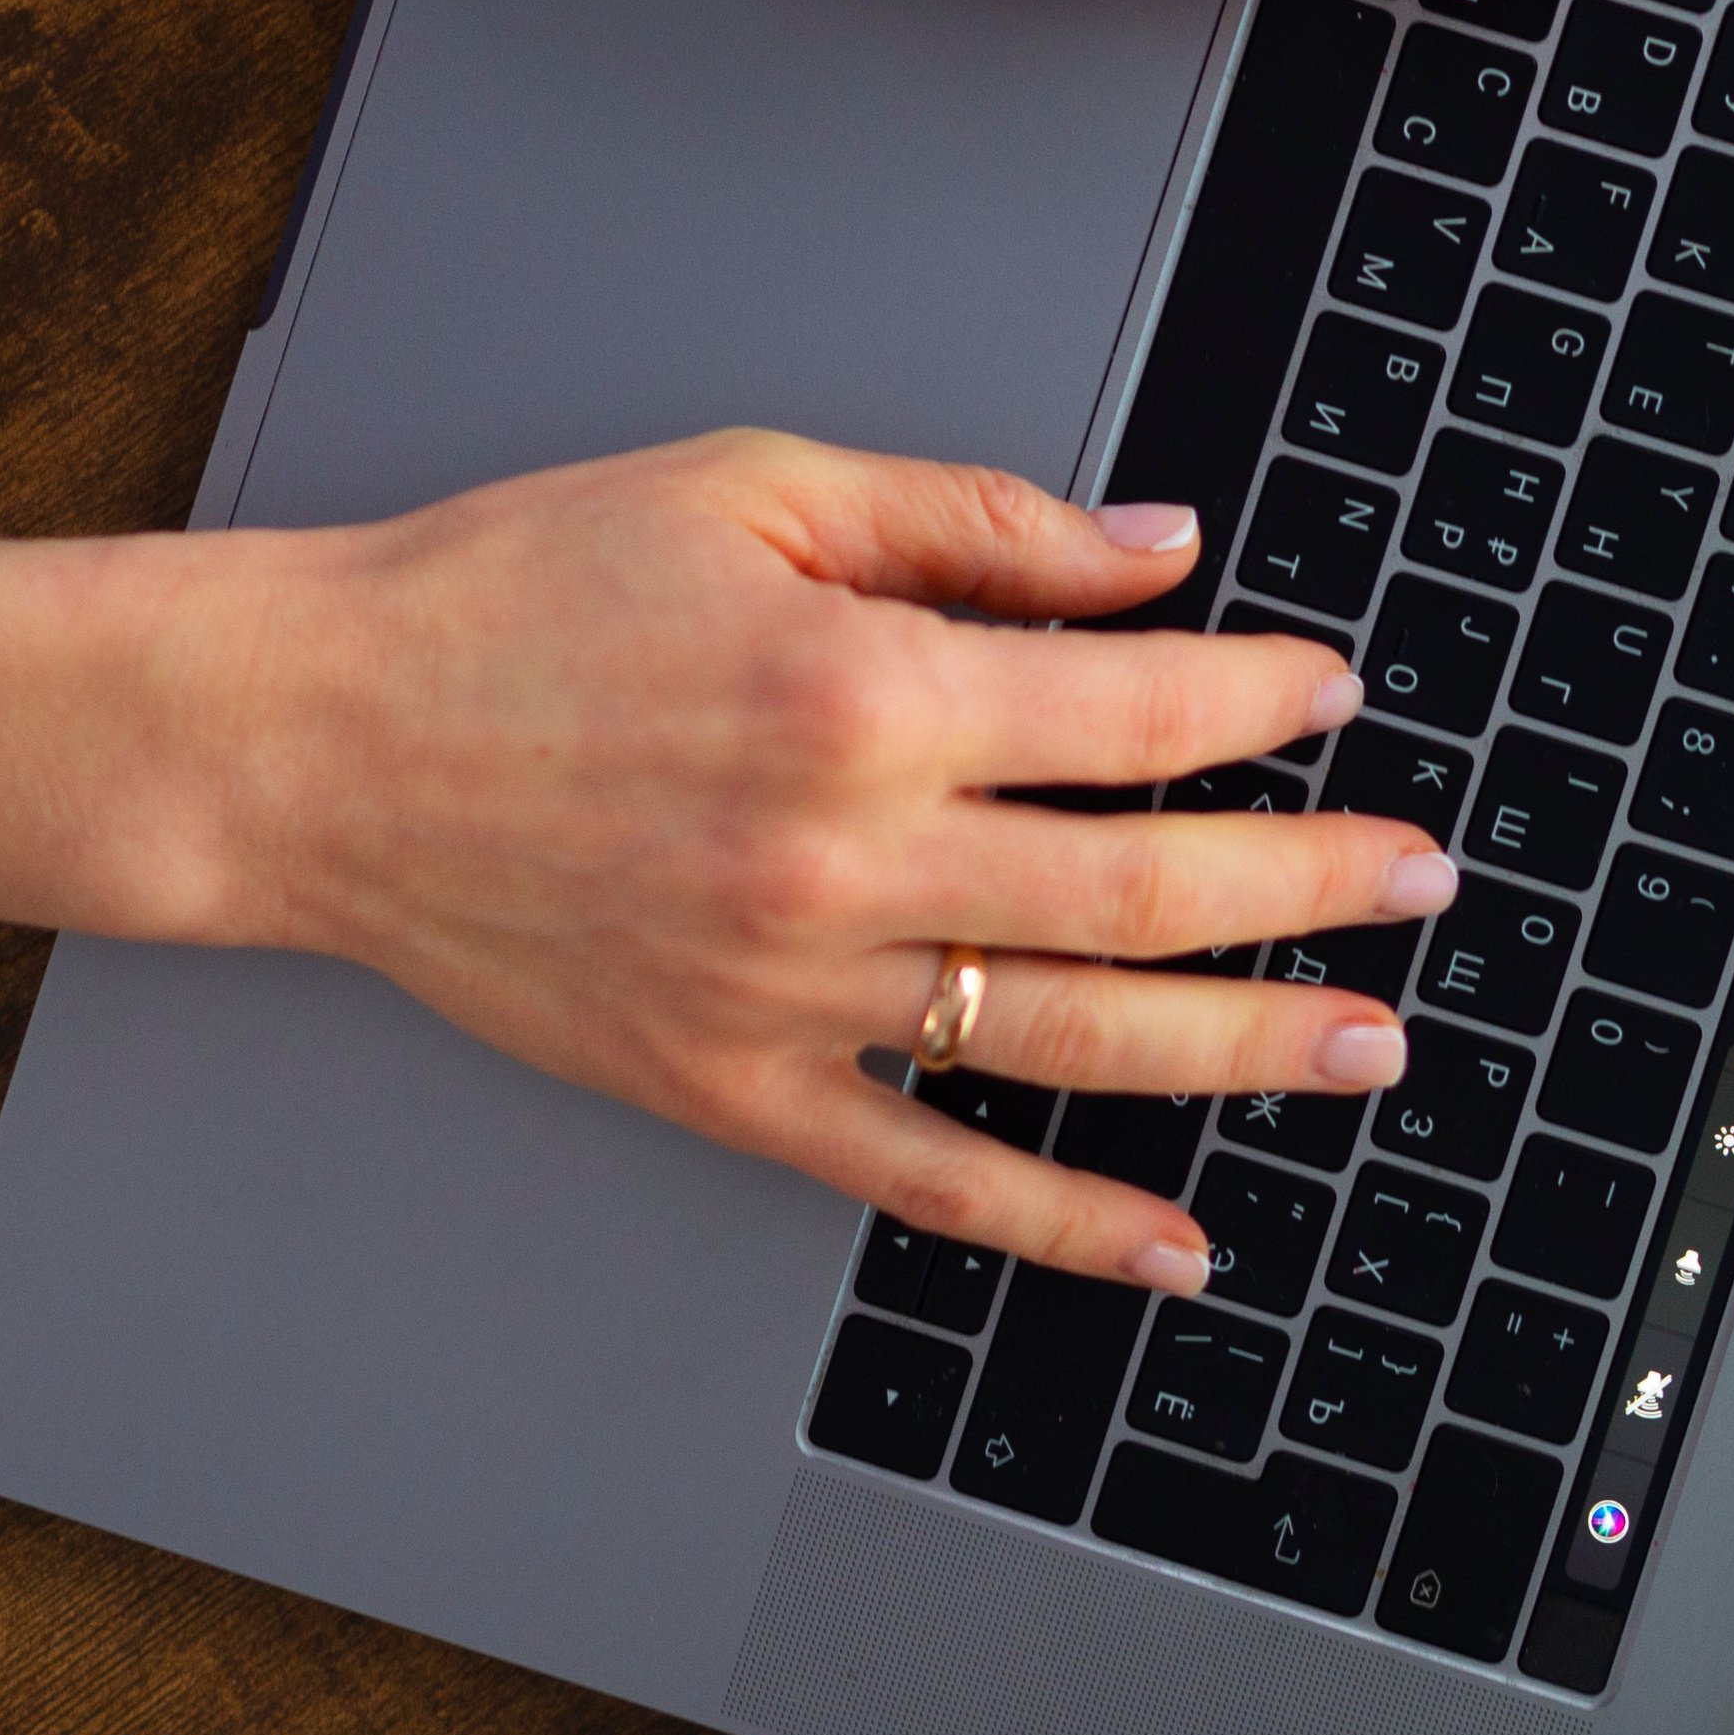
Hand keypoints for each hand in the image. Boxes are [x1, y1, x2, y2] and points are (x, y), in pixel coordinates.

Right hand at [0, 440, 1455, 1279]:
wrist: (319, 743)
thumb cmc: (515, 595)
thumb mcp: (752, 488)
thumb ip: (971, 523)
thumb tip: (1158, 560)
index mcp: (858, 692)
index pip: (1129, 716)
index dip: (1258, 708)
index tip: (1329, 698)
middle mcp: (843, 860)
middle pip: (1143, 891)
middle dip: (1307, 884)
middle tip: (1414, 877)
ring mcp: (791, 995)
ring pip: (1070, 1044)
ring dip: (1243, 1051)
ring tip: (1365, 1046)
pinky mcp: (730, 1089)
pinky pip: (927, 1177)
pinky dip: (1061, 1226)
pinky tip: (1174, 1246)